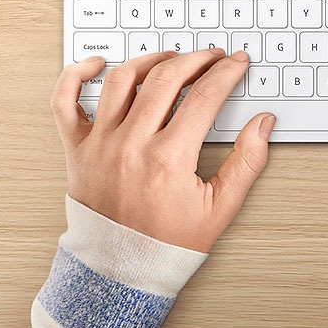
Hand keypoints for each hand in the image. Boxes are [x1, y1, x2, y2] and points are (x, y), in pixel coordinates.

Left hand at [52, 49, 275, 251]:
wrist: (121, 270)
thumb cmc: (167, 244)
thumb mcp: (220, 209)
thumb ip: (247, 162)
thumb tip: (263, 123)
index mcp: (168, 159)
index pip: (204, 97)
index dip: (226, 73)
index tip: (236, 63)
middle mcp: (131, 145)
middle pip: (166, 78)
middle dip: (195, 59)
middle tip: (211, 57)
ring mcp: (100, 144)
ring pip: (122, 80)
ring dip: (150, 60)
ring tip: (170, 58)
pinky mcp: (76, 149)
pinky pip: (65, 101)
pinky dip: (76, 75)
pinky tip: (98, 64)